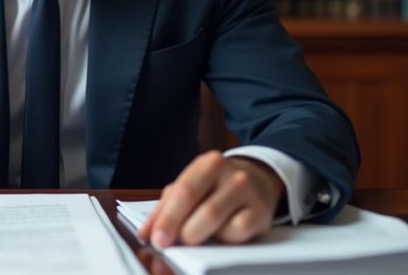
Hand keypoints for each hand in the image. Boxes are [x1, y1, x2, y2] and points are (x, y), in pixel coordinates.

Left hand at [137, 151, 284, 246]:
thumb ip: (166, 207)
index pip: (183, 192)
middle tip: (172, 243)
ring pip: (218, 222)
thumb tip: (146, 232)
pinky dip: (225, 238)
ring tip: (195, 237)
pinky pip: (239, 232)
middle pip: (202, 210)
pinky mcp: (261, 213)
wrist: (259, 178)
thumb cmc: (218, 185)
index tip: (156, 239)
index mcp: (208, 164)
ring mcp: (248, 193)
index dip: (167, 218)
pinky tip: (222, 234)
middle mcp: (231, 175)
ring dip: (200, 236)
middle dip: (182, 232)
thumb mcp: (192, 185)